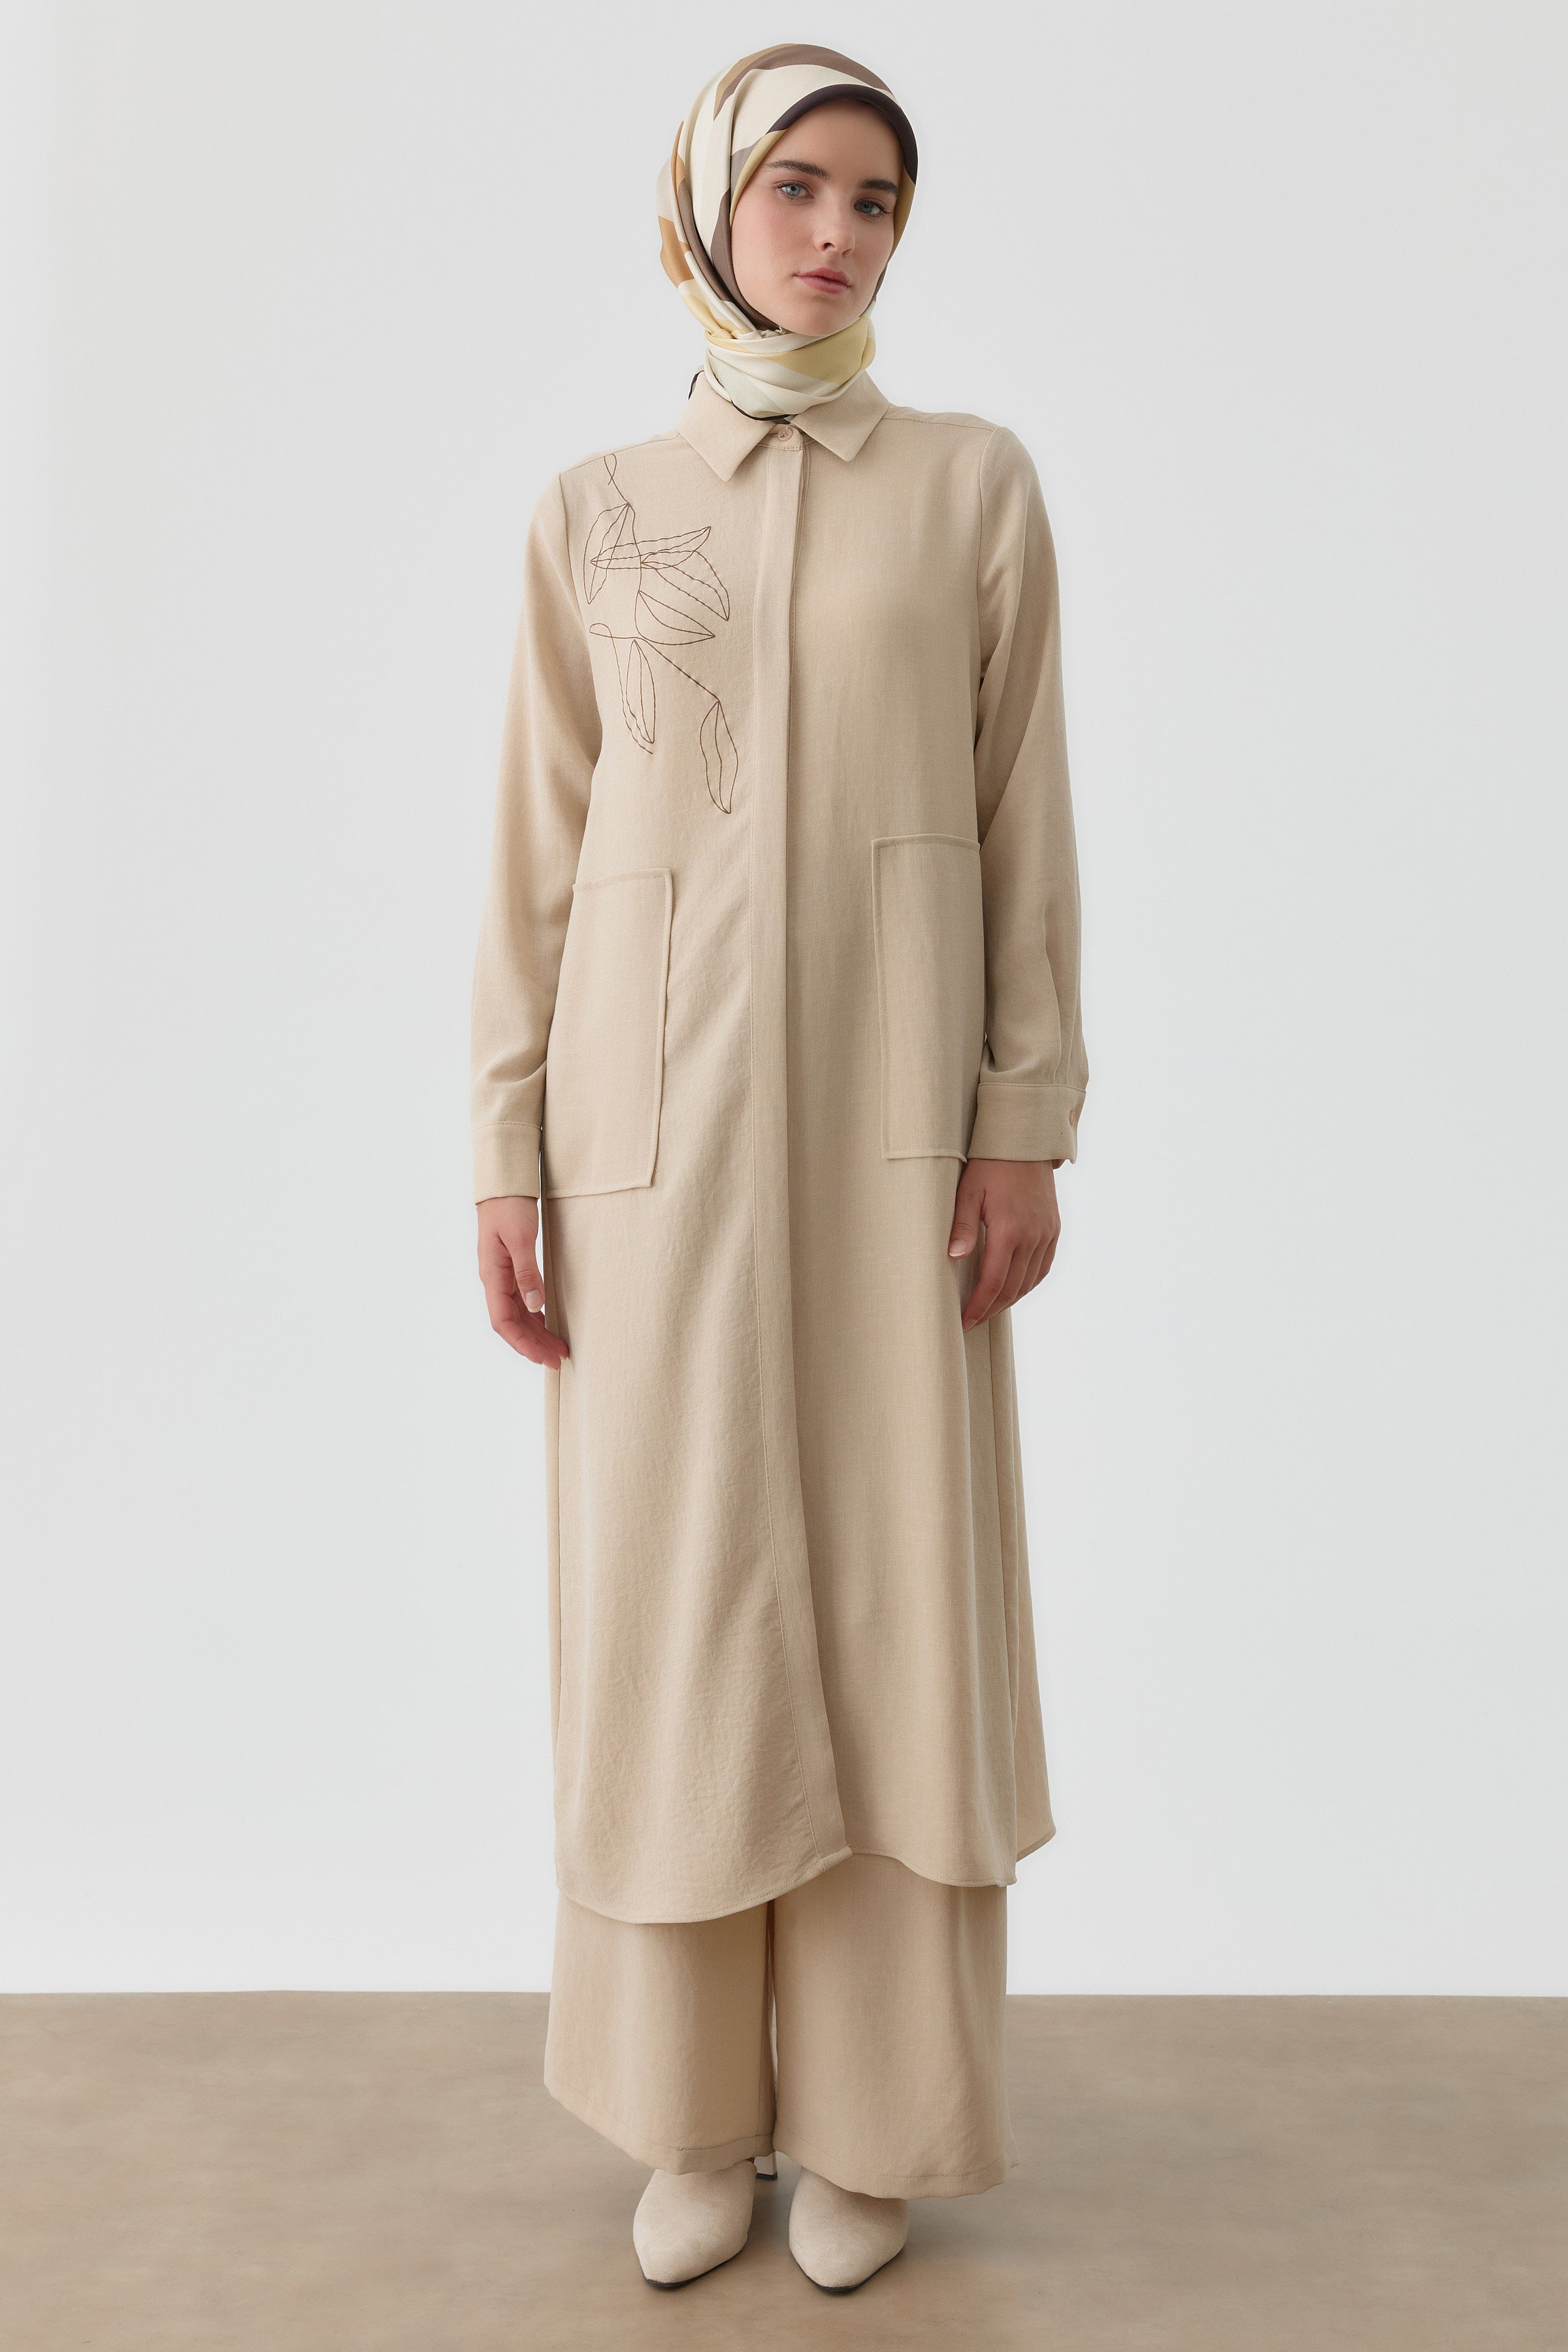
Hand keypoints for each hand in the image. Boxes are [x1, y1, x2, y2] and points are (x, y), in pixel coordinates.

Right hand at [477, 1196, 568, 1367]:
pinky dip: (532, 1316)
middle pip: (510, 1323)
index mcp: (492, 1276)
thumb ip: (527, 1273)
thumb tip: (536, 1305)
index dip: (523, 1343)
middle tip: (558, 1359)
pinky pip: (518, 1301)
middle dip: (533, 1344)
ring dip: (534, 1332)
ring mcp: (500, 1275)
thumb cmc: (509, 1207)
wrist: (503, 1185)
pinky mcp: (508, 1269)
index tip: (543, 1358)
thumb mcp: (520, 1239)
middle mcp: (493, 1280)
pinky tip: (545, 1321)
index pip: (503, 1322)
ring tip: (557, 1346)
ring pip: (515, 1314)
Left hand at [947, 1159, 1060, 1329]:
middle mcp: (1032, 1237)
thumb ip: (962, 1226)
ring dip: (1009, 1300)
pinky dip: (1028, 1284)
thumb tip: (955, 1257)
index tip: (964, 1321)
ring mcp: (1046, 1234)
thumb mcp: (968, 1192)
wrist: (1024, 1143)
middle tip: (972, 1321)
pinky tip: (1014, 1289)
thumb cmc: (990, 1165)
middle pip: (1012, 1288)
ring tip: (989, 1309)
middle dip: (991, 1309)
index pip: (993, 1282)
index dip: (978, 1306)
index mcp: (1009, 1230)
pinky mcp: (1053, 1229)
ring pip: (1029, 1281)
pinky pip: (1043, 1267)